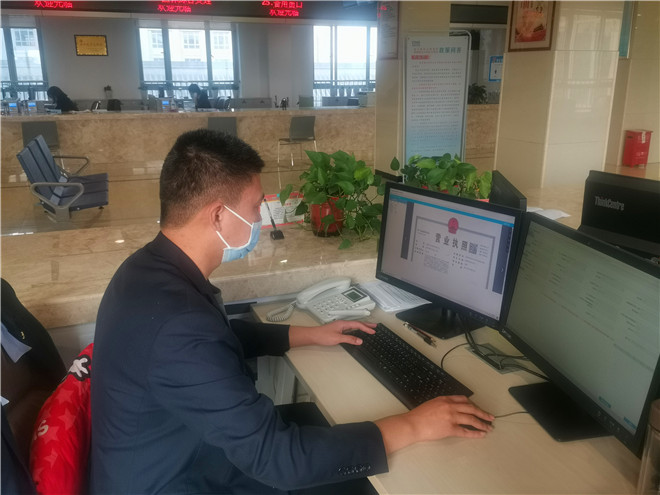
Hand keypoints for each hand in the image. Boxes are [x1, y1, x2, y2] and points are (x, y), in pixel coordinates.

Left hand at [289, 320, 376, 347]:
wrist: (313, 336)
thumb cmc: (323, 336)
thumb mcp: (338, 339)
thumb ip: (349, 339)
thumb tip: (359, 340)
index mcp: (343, 323)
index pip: (358, 324)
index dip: (366, 328)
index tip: (373, 331)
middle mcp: (342, 323)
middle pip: (357, 323)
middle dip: (367, 324)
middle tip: (375, 326)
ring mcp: (340, 326)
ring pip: (354, 325)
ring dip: (362, 326)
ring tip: (369, 328)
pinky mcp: (338, 329)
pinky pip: (351, 328)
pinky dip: (357, 329)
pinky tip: (357, 331)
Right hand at [375, 396, 493, 453]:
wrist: (412, 424)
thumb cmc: (418, 415)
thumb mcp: (431, 403)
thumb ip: (443, 404)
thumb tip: (451, 409)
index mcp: (445, 399)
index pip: (463, 399)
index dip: (473, 405)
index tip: (477, 408)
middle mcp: (450, 406)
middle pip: (471, 409)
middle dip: (482, 413)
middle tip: (490, 417)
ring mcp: (451, 417)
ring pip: (471, 419)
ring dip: (482, 423)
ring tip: (488, 427)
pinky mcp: (450, 429)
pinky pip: (466, 431)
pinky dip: (475, 433)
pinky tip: (481, 434)